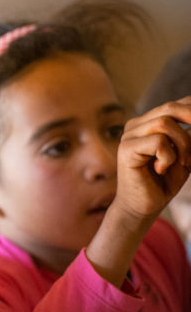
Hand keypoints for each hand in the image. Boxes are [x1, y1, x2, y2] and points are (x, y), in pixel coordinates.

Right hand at [113, 97, 190, 218]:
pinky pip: (158, 141)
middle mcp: (137, 125)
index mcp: (149, 122)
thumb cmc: (164, 181)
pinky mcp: (125, 149)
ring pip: (165, 123)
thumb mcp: (186, 154)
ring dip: (183, 144)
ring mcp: (129, 136)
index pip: (178, 104)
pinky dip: (169, 157)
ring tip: (182, 163)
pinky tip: (161, 169)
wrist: (143, 207)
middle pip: (171, 107)